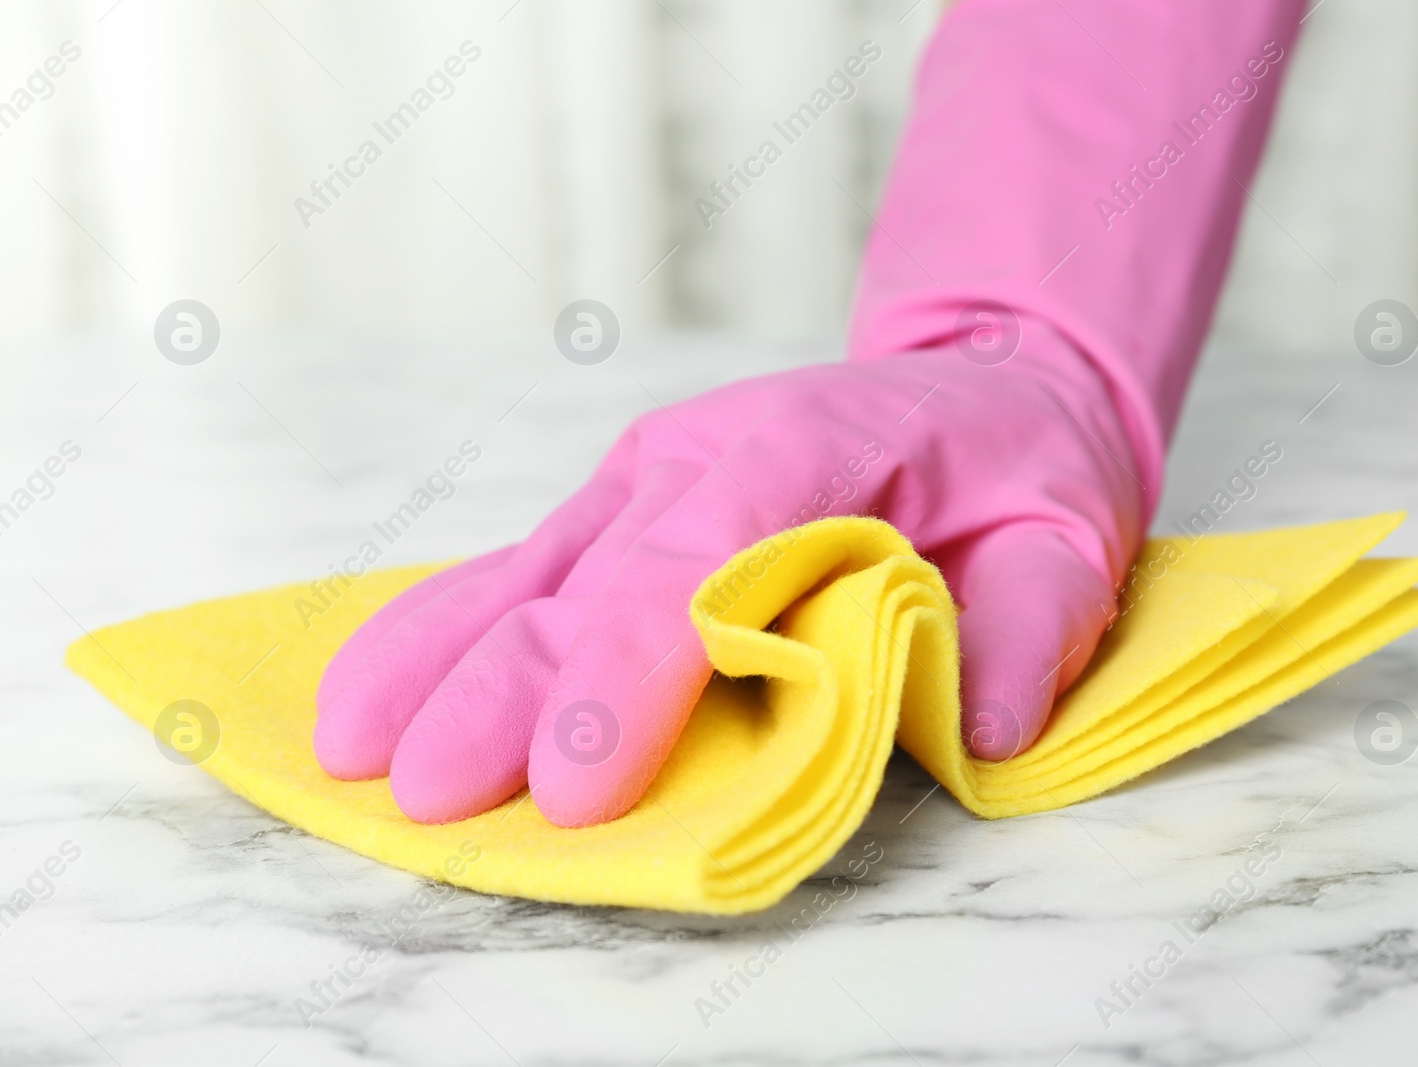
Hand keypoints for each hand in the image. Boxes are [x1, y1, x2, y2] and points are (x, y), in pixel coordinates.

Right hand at [314, 333, 1144, 826]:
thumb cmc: (1013, 464)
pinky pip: (518, 573)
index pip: (696, 559)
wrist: (977, 383)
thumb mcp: (1066, 531)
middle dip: (505, 690)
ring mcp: (643, 480)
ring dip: (436, 660)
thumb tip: (978, 725)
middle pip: (585, 578)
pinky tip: (370, 690)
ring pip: (523, 573)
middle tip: (436, 799)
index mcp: (804, 446)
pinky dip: (441, 631)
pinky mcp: (617, 514)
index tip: (578, 788)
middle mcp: (697, 455)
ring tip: (351, 748)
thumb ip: (1027, 621)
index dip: (631, 671)